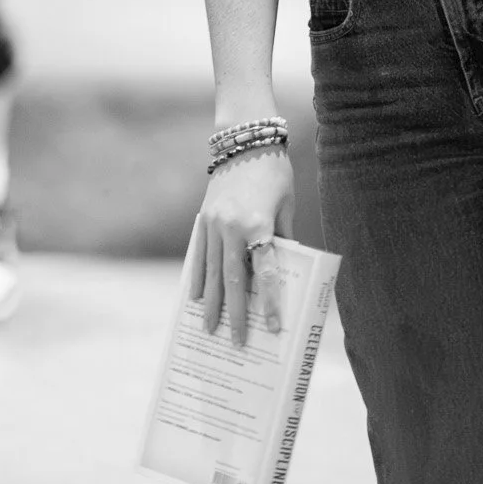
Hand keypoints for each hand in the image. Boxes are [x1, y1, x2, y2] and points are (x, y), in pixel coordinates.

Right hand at [189, 145, 294, 343]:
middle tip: (235, 344)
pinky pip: (198, 255)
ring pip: (211, 272)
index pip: (265, 273)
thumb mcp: (287, 206)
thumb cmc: (275, 172)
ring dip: (211, 303)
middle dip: (234, 314)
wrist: (245, 139)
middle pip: (232, 280)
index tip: (271, 329)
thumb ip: (285, 238)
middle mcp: (231, 228)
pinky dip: (197, 278)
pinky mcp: (203, 219)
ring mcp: (213, 224)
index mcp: (258, 225)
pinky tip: (195, 298)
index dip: (269, 303)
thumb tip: (285, 270)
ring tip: (209, 330)